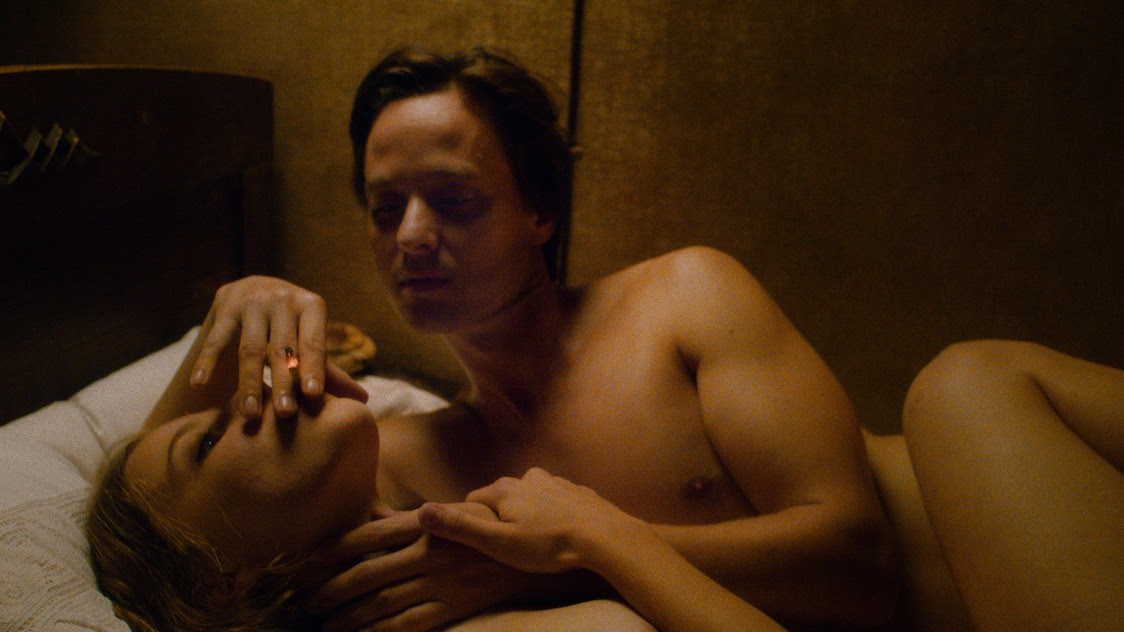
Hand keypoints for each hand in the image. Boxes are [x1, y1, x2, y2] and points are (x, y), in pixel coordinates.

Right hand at [188, 276, 365, 417]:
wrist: (254, 290)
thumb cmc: (291, 326)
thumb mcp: (309, 341)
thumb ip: (330, 371)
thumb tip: (363, 400)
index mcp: (311, 305)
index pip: (313, 342)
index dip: (314, 368)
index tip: (313, 396)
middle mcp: (283, 298)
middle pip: (282, 349)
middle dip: (283, 382)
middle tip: (286, 414)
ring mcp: (252, 300)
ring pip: (250, 348)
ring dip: (249, 383)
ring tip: (250, 415)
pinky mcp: (224, 304)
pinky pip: (215, 339)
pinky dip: (207, 362)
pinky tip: (198, 384)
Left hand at [304, 508, 536, 631]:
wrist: (534, 551)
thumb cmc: (488, 527)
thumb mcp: (450, 511)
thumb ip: (409, 519)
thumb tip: (370, 516)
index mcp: (427, 521)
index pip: (369, 535)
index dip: (335, 550)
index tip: (308, 563)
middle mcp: (430, 550)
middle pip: (369, 572)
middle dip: (333, 589)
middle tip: (307, 601)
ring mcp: (443, 580)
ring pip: (384, 602)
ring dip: (350, 615)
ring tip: (326, 624)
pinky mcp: (455, 605)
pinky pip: (411, 623)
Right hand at [418, 468, 647, 574]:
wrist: (605, 537)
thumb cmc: (549, 544)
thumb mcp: (498, 542)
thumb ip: (461, 527)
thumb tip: (421, 512)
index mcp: (505, 488)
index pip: (473, 500)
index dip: (472, 520)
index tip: (479, 540)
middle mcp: (528, 477)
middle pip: (502, 496)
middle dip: (501, 516)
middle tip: (508, 545)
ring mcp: (556, 482)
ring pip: (530, 496)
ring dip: (528, 513)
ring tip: (536, 540)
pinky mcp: (577, 491)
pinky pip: (556, 501)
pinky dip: (554, 513)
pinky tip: (560, 532)